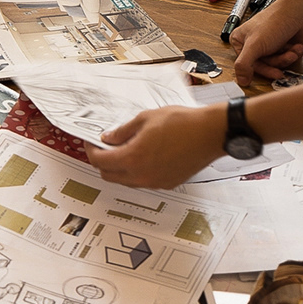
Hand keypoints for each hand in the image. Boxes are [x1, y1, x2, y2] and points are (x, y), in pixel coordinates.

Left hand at [84, 105, 223, 188]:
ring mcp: (156, 182)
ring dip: (119, 168)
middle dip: (102, 161)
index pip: (99, 161)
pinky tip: (143, 155)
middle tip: (105, 146)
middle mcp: (143, 175)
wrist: (211, 133)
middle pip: (109, 176)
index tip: (92, 142)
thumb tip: (108, 138)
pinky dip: (137, 171)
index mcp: (133, 158)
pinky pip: (143, 181)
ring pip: (126, 181)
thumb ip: (122, 131)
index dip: (91, 150)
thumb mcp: (145, 119)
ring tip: (125, 149)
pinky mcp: (168, 183)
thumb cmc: (183, 123)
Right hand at [230, 0, 302, 85]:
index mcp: (240, 40)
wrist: (301, 11)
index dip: (262, 70)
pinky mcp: (283, 45)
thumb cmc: (276, 21)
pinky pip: (287, 58)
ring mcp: (269, 44)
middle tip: (286, 57)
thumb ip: (244, 64)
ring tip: (292, 49)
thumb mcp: (254, 45)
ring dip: (287, 57)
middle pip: (264, 65)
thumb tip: (240, 81)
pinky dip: (294, 53)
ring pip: (277, 63)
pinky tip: (296, 46)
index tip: (272, 74)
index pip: (247, 64)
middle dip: (278, 61)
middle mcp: (254, 43)